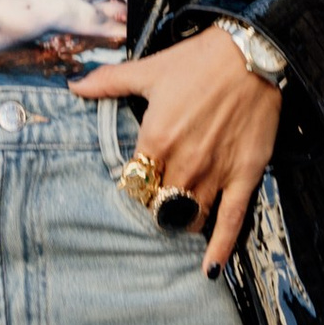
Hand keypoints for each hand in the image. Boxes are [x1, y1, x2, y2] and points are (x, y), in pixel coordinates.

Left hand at [72, 27, 282, 274]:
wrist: (250, 54)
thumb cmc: (198, 60)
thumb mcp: (149, 69)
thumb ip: (108, 82)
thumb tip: (73, 85)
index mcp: (155, 139)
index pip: (135, 183)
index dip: (135, 186)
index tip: (138, 184)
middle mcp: (184, 163)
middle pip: (159, 206)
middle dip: (156, 206)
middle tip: (158, 202)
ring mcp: (215, 174)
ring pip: (190, 219)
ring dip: (181, 222)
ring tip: (179, 218)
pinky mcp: (244, 177)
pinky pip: (231, 223)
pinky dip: (219, 249)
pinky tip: (210, 269)